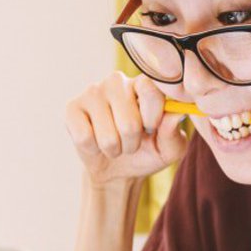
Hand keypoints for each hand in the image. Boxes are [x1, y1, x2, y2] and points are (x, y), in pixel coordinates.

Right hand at [64, 71, 188, 188]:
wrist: (118, 169)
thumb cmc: (148, 152)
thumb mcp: (170, 149)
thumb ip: (174, 133)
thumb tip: (177, 114)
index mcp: (144, 85)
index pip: (150, 89)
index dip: (152, 117)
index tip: (152, 129)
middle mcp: (117, 82)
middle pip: (129, 122)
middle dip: (133, 143)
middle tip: (132, 141)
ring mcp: (92, 92)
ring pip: (107, 135)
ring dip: (115, 149)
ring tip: (115, 143)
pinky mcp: (72, 108)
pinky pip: (84, 137)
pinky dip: (94, 149)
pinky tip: (95, 142)